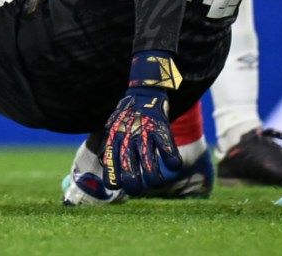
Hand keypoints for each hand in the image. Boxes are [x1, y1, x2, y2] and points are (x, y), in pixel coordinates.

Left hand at [101, 51, 184, 196]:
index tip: (120, 186)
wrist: (144, 92)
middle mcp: (127, 138)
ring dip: (154, 179)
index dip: (114, 181)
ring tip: (157, 181)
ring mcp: (145, 134)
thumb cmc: (127, 117)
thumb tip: (107, 176)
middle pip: (129, 172)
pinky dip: (172, 162)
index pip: (110, 167)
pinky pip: (168, 151)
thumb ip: (109, 149)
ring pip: (150, 166)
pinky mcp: (161, 129)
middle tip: (138, 188)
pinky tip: (173, 165)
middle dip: (134, 186)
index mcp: (113, 139)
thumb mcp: (111, 129)